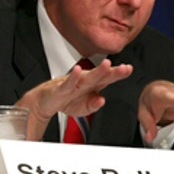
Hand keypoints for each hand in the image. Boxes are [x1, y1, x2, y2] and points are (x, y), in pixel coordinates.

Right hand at [16, 59, 133, 139]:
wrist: (44, 102)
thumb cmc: (64, 101)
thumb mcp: (82, 109)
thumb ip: (94, 105)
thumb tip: (101, 100)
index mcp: (92, 85)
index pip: (107, 78)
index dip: (118, 74)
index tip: (128, 69)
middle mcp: (84, 82)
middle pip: (101, 76)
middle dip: (112, 72)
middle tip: (124, 68)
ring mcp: (73, 84)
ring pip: (87, 77)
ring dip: (97, 71)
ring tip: (106, 64)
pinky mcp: (61, 88)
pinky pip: (68, 82)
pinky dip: (73, 76)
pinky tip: (78, 70)